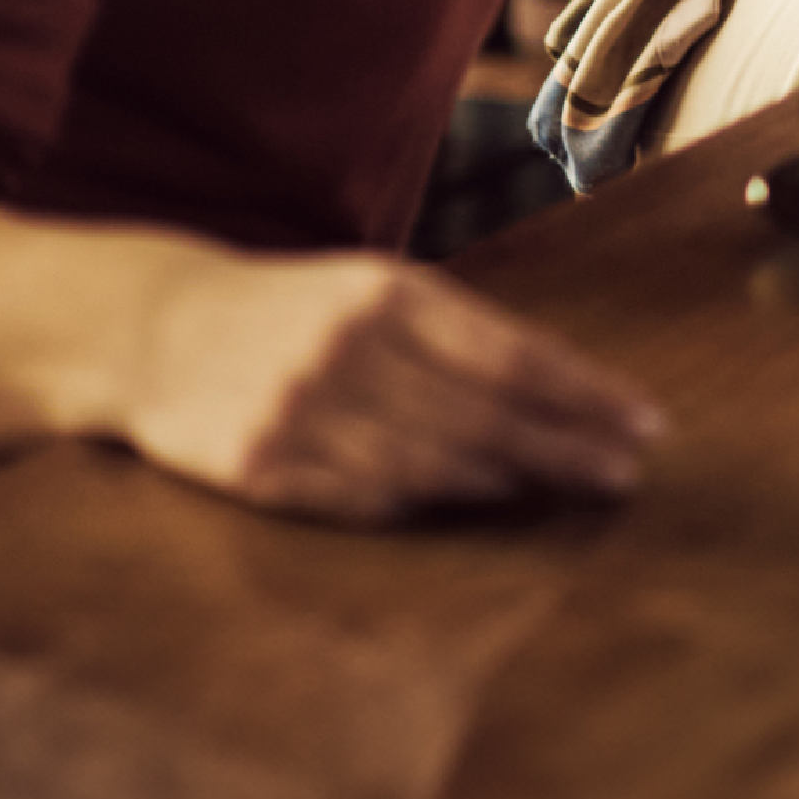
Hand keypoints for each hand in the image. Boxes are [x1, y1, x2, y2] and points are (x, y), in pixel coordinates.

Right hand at [118, 247, 664, 523]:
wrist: (154, 328)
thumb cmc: (292, 311)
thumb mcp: (373, 291)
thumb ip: (458, 331)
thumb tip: (569, 386)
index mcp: (387, 295)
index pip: (513, 355)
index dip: (586, 395)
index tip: (645, 425)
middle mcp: (348, 350)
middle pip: (485, 415)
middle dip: (565, 448)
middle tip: (625, 473)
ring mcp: (301, 410)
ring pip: (429, 464)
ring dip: (504, 481)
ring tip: (560, 490)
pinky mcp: (259, 464)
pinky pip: (359, 497)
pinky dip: (418, 504)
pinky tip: (465, 507)